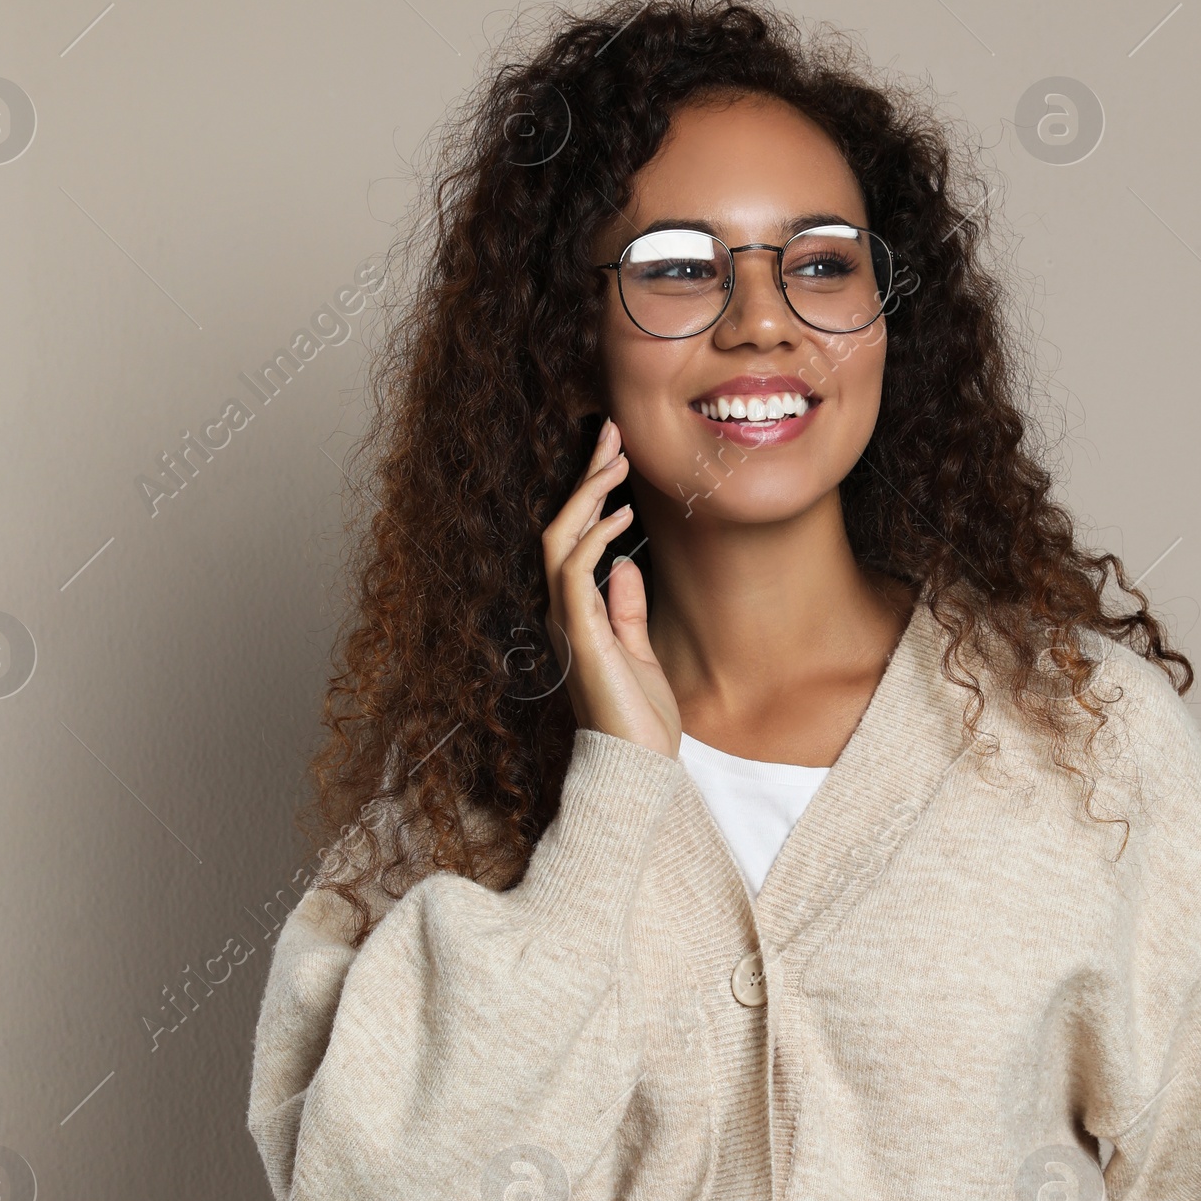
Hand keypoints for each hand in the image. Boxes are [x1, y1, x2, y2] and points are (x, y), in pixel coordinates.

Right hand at [540, 416, 679, 754]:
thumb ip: (627, 610)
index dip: (589, 494)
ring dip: (588, 493)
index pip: (573, 539)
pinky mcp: (581, 637)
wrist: (639, 769)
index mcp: (576, 614)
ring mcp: (568, 623)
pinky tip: (624, 515)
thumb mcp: (639, 653)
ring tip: (617, 458)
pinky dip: (597, 537)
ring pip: (561, 539)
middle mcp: (563, 613)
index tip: (615, 454)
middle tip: (611, 431)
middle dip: (585, 475)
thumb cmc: (640, 721)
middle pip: (561, 526)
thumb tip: (625, 566)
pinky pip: (576, 573)